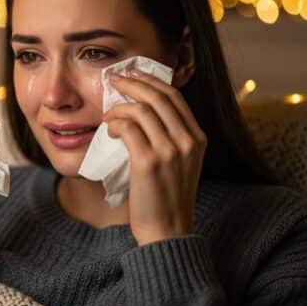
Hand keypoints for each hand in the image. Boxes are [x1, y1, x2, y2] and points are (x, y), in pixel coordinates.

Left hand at [104, 69, 206, 245]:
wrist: (168, 231)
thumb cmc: (167, 197)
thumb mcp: (181, 163)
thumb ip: (171, 138)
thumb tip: (142, 111)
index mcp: (198, 139)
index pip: (174, 97)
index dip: (151, 81)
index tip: (133, 74)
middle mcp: (188, 141)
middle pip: (158, 97)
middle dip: (133, 83)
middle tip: (114, 80)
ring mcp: (170, 151)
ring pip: (141, 110)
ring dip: (119, 107)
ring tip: (108, 115)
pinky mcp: (149, 162)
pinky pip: (128, 128)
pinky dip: (116, 124)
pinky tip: (110, 130)